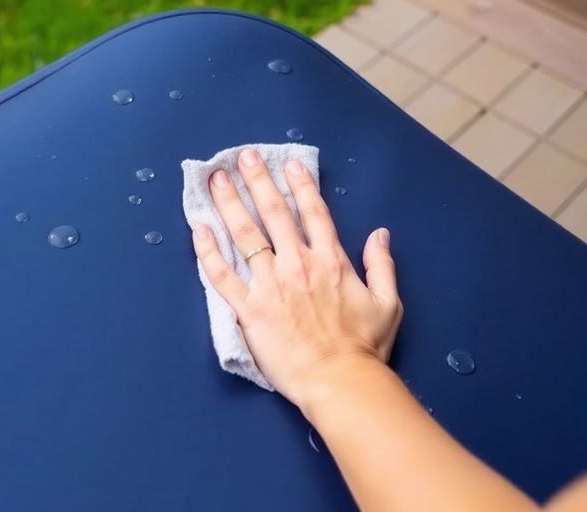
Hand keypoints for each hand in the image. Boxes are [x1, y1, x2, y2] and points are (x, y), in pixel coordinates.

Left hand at [191, 149, 402, 407]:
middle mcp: (298, 265)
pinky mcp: (248, 308)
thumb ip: (382, 265)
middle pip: (274, 214)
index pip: (313, 213)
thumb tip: (380, 234)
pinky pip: (222, 275)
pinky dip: (208, 251)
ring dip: (229, 204)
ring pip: (245, 236)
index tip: (288, 166)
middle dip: (257, 182)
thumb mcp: (388, 303)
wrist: (339, 380)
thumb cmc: (364, 347)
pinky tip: (198, 229)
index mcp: (331, 261)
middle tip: (243, 158)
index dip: (300, 186)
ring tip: (216, 180)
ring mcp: (270, 285)